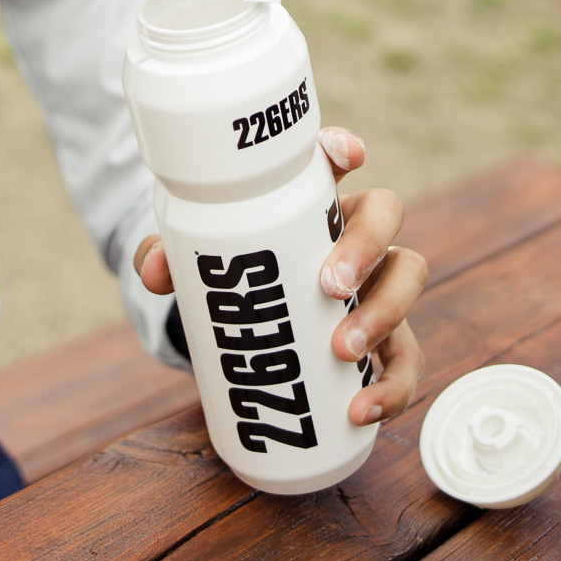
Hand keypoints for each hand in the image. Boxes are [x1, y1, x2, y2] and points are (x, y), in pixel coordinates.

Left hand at [134, 124, 426, 427]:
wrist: (247, 334)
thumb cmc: (232, 279)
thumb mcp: (196, 267)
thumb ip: (169, 260)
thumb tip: (152, 271)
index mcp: (312, 200)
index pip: (334, 160)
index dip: (344, 149)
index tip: (347, 156)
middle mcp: (354, 233)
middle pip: (386, 213)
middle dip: (366, 245)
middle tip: (329, 285)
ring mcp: (376, 284)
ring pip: (408, 276)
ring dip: (386, 311)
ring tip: (343, 349)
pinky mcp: (386, 339)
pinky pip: (407, 358)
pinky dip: (392, 387)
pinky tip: (361, 411)